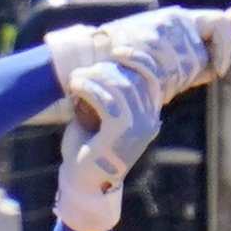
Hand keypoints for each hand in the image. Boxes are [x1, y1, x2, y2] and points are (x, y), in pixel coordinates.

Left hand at [56, 61, 163, 230]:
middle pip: (132, 79)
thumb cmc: (88, 148)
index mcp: (149, 115)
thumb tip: (102, 65)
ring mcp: (137, 128)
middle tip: (84, 71)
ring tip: (76, 79)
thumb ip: (109, 95)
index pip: (154, 77)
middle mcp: (149, 121)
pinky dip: (89, 88)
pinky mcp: (120, 134)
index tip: (118, 47)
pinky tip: (76, 86)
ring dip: (94, 77)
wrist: (82, 182)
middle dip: (106, 69)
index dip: (139, 57)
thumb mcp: (101, 117)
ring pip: (120, 87)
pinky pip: (107, 100)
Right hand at [89, 7, 229, 103]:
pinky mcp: (149, 40)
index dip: (227, 47)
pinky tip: (144, 83)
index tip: (219, 70)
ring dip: (171, 81)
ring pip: (185, 65)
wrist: (91, 57)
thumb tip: (215, 67)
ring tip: (150, 82)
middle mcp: (175, 19)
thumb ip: (188, 57)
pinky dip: (159, 83)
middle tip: (164, 83)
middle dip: (188, 74)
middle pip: (200, 55)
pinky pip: (168, 70)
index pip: (221, 24)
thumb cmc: (128, 61)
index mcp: (182, 19)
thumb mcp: (162, 55)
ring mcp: (161, 28)